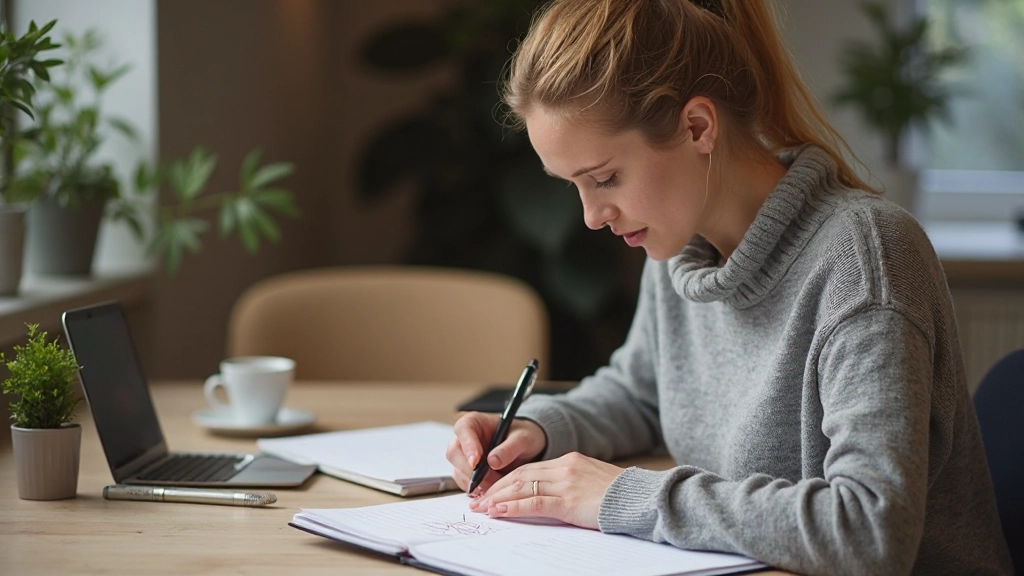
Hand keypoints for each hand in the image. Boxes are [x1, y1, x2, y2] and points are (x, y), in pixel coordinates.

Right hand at [446, 412, 546, 494]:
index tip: (476, 462)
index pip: (463, 430)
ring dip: (476, 482)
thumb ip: (509, 448)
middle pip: (454, 454)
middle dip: (470, 470)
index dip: (467, 446)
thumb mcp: (523, 438)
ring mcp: (463, 457)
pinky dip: (477, 489)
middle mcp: (464, 439)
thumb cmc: (522, 436)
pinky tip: (492, 490)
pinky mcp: (467, 473)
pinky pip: (465, 484)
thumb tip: (493, 462)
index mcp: (474, 422)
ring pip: (458, 471)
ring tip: (497, 484)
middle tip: (491, 479)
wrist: (526, 448)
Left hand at [469, 452, 622, 529]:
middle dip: (496, 488)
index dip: (507, 480)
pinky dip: (514, 508)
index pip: (530, 468)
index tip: (493, 490)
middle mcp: (565, 467)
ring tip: (483, 507)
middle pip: (521, 474)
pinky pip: (534, 503)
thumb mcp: (594, 481)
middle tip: (479, 499)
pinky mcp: (568, 501)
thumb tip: (550, 497)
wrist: (641, 499)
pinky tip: (500, 512)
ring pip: (522, 487)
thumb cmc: (622, 496)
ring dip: (499, 498)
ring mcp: (566, 483)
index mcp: (570, 461)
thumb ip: (571, 484)